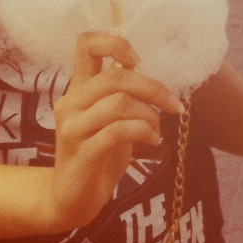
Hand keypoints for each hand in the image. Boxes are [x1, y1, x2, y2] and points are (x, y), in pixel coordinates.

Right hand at [49, 33, 181, 230]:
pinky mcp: (81, 153)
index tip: (137, 62)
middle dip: (153, 88)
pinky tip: (152, 141)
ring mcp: (72, 128)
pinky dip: (143, 132)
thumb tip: (154, 81)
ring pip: (118, 103)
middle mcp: (70, 103)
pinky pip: (118, 131)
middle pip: (114, 77)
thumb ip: (123, 96)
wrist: (72, 198)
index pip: (85, 44)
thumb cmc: (98, 154)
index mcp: (78, 88)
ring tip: (156, 130)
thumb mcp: (111, 119)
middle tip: (173, 105)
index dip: (114, 43)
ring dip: (149, 115)